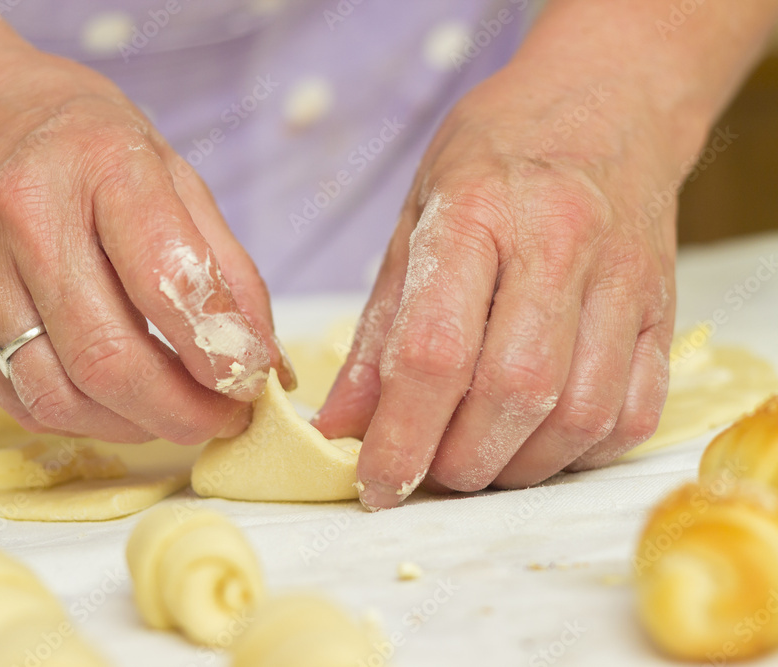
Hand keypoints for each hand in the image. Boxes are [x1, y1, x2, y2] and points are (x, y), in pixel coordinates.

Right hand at [0, 48, 293, 443]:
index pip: (166, 278)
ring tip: (175, 415)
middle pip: (109, 355)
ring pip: (60, 394)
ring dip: (134, 426)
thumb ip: (225, 264)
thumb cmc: (78, 142)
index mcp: (101, 166)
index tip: (252, 380)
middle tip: (223, 419)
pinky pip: (21, 401)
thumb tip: (264, 358)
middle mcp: (27, 218)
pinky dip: (83, 422)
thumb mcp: (171, 171)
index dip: (218, 350)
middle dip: (182, 411)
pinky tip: (118, 407)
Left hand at [314, 64, 677, 508]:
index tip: (376, 483)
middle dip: (458, 462)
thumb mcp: (413, 220)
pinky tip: (536, 442)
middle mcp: (561, 245)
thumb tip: (342, 424)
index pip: (435, 352)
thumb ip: (380, 329)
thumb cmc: (494, 159)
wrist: (605, 107)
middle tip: (426, 472)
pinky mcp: (664, 311)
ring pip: (578, 415)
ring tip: (476, 461)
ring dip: (516, 467)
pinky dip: (576, 452)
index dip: (400, 437)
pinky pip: (631, 414)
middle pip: (513, 393)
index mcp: (478, 214)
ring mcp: (624, 281)